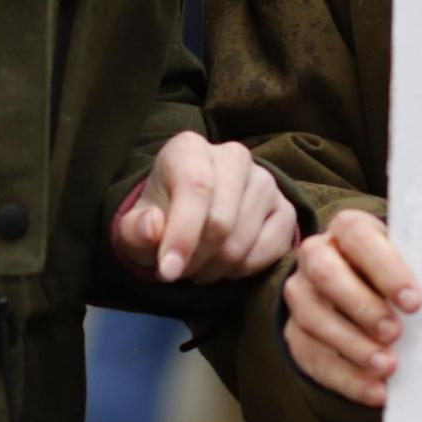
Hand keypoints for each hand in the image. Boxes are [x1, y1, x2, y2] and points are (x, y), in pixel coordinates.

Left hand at [113, 132, 299, 284]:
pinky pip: (272, 249)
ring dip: (217, 268)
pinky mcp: (286, 209)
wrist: (192, 219)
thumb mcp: (136, 229)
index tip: (168, 271)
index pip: (195, 187)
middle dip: (198, 258)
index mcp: (190, 149)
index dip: (182, 235)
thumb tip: (152, 227)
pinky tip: (226, 268)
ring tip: (200, 269)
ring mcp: (266, 182)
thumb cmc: (162, 219)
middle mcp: (234, 156)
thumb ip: (135, 230)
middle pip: (221, 219)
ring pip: (244, 239)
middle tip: (181, 272)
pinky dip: (245, 270)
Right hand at [281, 208, 421, 407]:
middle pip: (326, 275)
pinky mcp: (295, 331)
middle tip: (395, 334)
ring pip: (315, 318)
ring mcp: (301, 293)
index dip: (386, 269)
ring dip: (353, 346)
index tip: (414, 303)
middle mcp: (316, 255)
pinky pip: (312, 356)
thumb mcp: (409, 260)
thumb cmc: (397, 272)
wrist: (364, 285)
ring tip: (388, 368)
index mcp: (349, 229)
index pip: (360, 239)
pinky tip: (376, 392)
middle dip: (362, 306)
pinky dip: (346, 378)